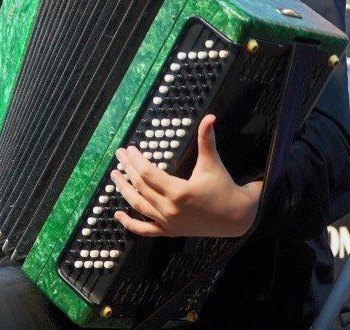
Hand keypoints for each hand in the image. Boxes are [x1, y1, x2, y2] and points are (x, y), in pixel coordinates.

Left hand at [111, 114, 261, 237]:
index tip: (129, 149)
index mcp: (179, 192)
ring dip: (124, 190)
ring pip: (138, 206)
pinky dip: (130, 224)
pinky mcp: (169, 231)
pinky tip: (118, 215)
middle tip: (119, 155)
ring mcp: (168, 222)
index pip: (148, 173)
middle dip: (127, 169)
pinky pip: (145, 230)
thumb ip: (207, 139)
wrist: (234, 216)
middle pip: (140, 186)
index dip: (136, 160)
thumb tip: (210, 117)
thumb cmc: (223, 187)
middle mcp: (170, 209)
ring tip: (115, 176)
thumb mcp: (212, 163)